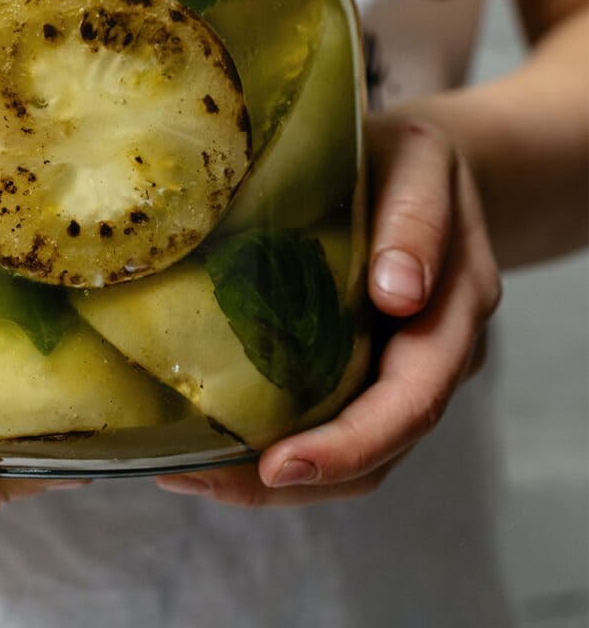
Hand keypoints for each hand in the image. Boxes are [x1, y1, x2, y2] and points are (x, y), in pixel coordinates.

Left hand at [155, 114, 501, 505]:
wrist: (425, 168)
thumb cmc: (415, 161)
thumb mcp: (422, 164)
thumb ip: (418, 219)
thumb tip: (400, 293)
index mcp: (452, 312)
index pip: (411, 401)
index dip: (350, 444)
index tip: (280, 464)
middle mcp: (429, 355)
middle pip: (376, 449)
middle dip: (292, 480)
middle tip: (199, 480)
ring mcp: (394, 365)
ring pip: (349, 453)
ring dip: (272, 477)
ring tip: (189, 473)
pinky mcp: (358, 361)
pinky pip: (326, 418)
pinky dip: (273, 440)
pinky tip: (213, 438)